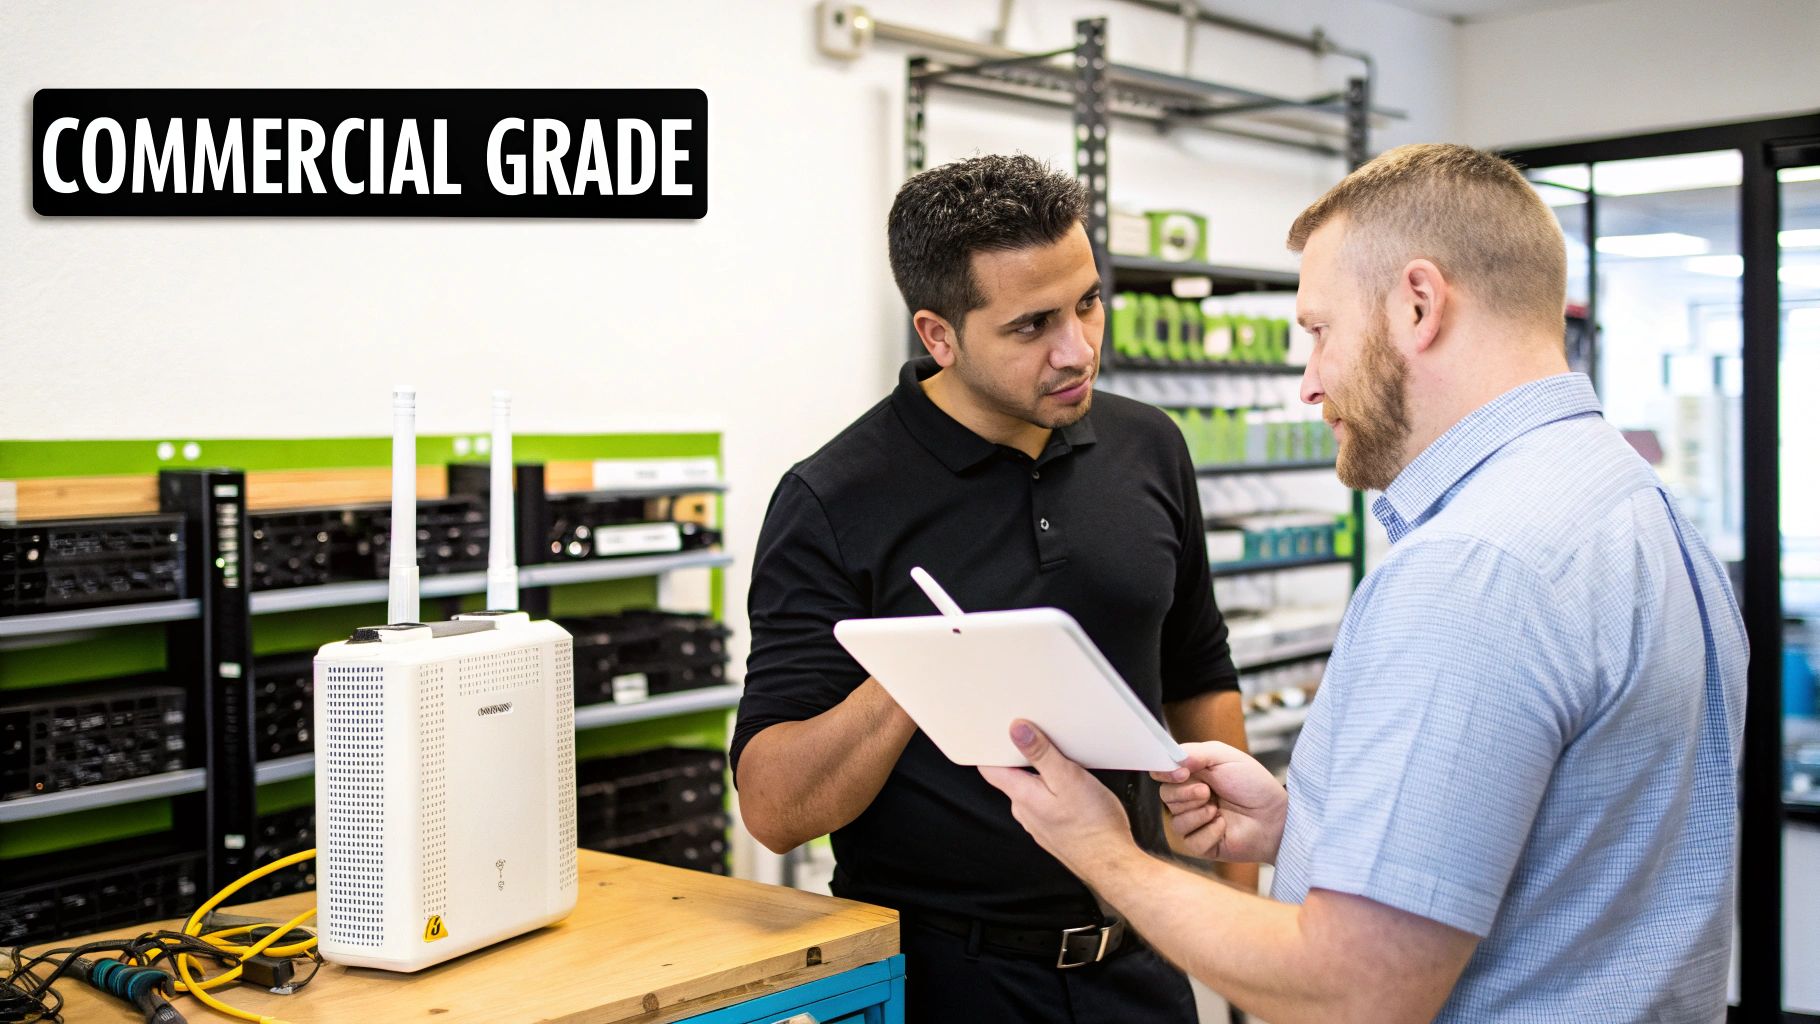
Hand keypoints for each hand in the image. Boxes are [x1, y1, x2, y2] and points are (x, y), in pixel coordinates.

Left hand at [978, 721, 1142, 883]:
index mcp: (1021, 796)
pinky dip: (1054, 792)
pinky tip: (1074, 791)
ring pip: (1030, 790)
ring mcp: (1037, 823)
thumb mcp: (1068, 778)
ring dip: (1042, 775)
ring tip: (1066, 767)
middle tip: (1045, 742)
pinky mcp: (1052, 829)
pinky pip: (1045, 803)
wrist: (1112, 863)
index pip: (989, 767)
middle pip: (1011, 776)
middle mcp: (1023, 811)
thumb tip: (1017, 731)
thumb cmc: (1094, 826)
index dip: (990, 746)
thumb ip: (1040, 754)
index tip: (998, 730)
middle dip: (1024, 758)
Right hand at [1153, 742, 1286, 863]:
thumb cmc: (1253, 785)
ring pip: (1176, 820)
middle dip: (1186, 793)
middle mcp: (1189, 799)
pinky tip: (1223, 826)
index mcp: (1192, 775)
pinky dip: (1209, 832)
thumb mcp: (1226, 757)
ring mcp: (1195, 823)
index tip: (1180, 773)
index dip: (1164, 773)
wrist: (1275, 816)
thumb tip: (1173, 761)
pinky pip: (1190, 841)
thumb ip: (1196, 752)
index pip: (1162, 773)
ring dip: (1199, 813)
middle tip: (1207, 792)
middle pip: (1165, 796)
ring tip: (1218, 809)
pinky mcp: (1202, 845)